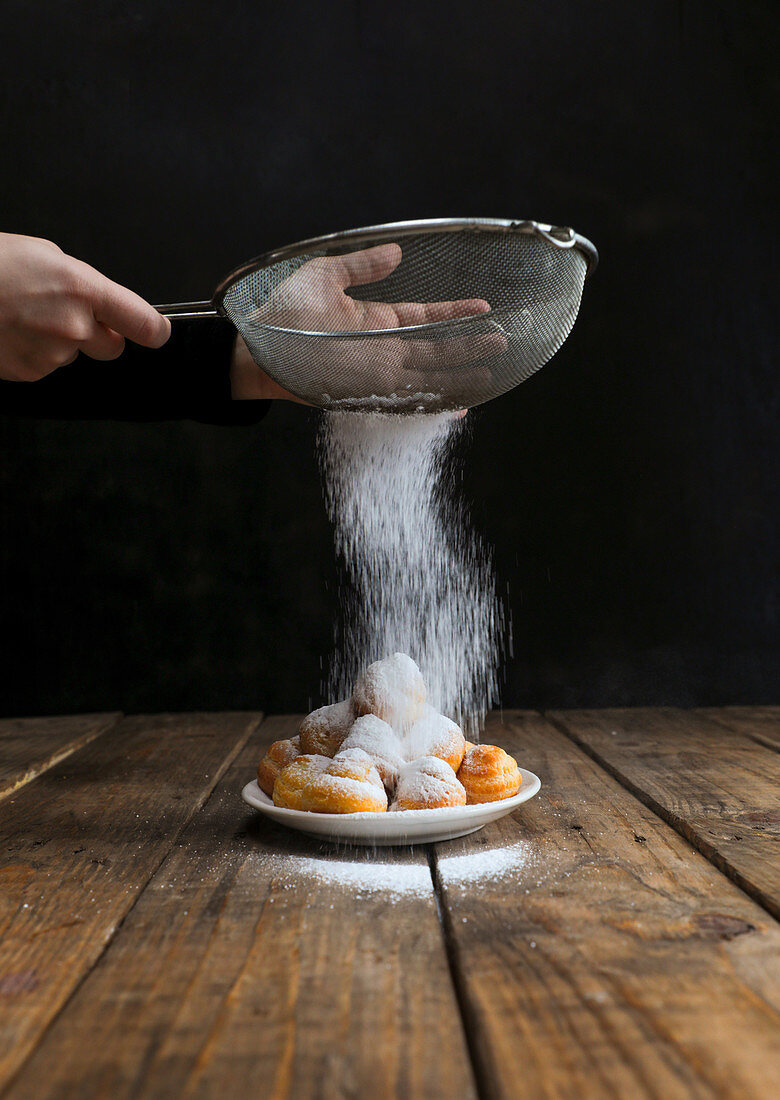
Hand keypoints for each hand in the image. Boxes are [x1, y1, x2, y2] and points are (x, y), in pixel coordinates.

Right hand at [0, 233, 169, 381]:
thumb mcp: (47, 256)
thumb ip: (84, 285)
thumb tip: (101, 303)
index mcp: (82, 289)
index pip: (142, 322)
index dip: (155, 330)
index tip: (158, 332)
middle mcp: (73, 326)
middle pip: (112, 347)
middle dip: (99, 335)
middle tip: (65, 314)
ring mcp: (51, 354)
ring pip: (74, 356)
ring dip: (58, 342)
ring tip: (24, 315)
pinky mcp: (30, 373)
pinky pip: (46, 367)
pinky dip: (34, 353)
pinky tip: (14, 331)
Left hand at [230, 244, 503, 403]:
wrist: (257, 346)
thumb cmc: (284, 310)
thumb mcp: (324, 275)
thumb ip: (361, 267)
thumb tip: (396, 253)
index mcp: (376, 320)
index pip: (425, 318)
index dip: (455, 313)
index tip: (483, 307)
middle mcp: (382, 349)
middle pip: (436, 349)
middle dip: (469, 346)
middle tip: (503, 341)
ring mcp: (376, 374)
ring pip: (428, 377)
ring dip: (459, 377)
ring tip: (491, 374)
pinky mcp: (366, 394)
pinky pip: (406, 401)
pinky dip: (432, 405)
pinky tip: (455, 407)